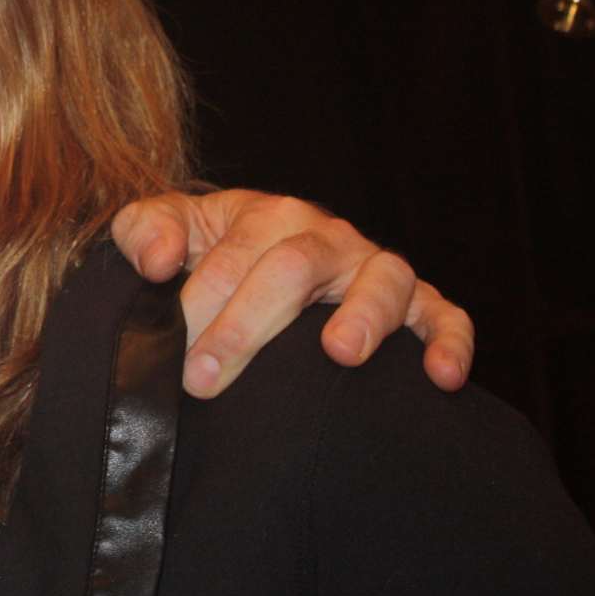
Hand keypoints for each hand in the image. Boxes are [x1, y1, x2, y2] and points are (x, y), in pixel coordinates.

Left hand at [110, 188, 473, 399]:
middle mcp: (326, 236)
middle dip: (248, 326)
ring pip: (382, 279)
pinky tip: (440, 377)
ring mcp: (373, 269)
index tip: (176, 355)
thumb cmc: (206, 253)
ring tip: (340, 353)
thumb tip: (158, 261)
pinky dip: (449, 341)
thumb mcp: (165, 231)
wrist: (255, 265)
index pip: (235, 254)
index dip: (203, 303)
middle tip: (206, 380)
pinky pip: (444, 316)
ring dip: (365, 314)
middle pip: (295, 268)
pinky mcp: (417, 305)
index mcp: (266, 215)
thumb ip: (145, 232)